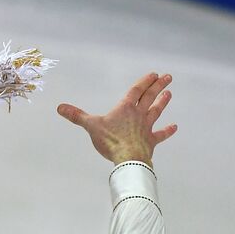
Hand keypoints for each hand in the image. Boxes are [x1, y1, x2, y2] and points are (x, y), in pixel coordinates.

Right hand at [57, 72, 177, 164]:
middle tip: (167, 77)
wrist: (128, 159)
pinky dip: (168, 131)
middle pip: (149, 97)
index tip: (153, 74)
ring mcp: (146, 128)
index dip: (144, 82)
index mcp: (125, 108)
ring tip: (169, 94)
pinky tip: (175, 127)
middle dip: (158, 86)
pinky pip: (160, 135)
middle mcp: (138, 115)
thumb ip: (77, 116)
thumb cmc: (111, 141)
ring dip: (162, 102)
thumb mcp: (91, 126)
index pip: (136, 91)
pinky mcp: (150, 141)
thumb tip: (60, 107)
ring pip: (156, 111)